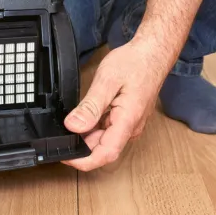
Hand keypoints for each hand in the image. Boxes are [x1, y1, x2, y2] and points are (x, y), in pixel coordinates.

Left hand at [63, 40, 167, 170]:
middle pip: (102, 148)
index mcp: (128, 121)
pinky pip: (109, 129)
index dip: (83, 161)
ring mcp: (130, 124)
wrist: (153, 53)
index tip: (65, 156)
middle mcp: (131, 128)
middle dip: (81, 145)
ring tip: (74, 117)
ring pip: (104, 139)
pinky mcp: (128, 118)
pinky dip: (94, 126)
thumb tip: (73, 126)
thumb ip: (90, 106)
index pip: (105, 154)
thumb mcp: (107, 81)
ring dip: (87, 134)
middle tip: (62, 131)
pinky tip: (87, 113)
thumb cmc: (135, 63)